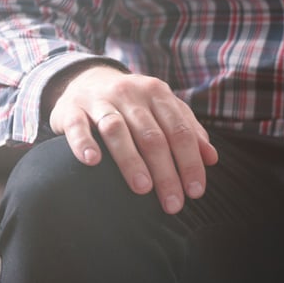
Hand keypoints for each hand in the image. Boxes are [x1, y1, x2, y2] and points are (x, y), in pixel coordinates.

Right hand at [47, 66, 218, 213]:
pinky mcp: (71, 108)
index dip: (190, 162)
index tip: (195, 191)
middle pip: (152, 136)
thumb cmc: (134, 104)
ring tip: (143, 189)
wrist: (85, 80)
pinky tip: (92, 161)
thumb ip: (188, 131)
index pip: (180, 131)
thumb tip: (212, 158)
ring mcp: (99, 99)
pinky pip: (77, 125)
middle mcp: (130, 93)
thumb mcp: (164, 110)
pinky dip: (84, 142)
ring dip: (131, 160)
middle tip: (173, 203)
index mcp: (158, 94)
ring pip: (117, 130)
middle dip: (166, 172)